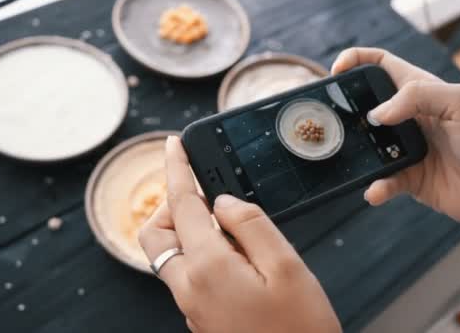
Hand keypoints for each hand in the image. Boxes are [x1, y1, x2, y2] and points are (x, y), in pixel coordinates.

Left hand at [138, 136, 340, 332]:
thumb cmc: (302, 327)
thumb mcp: (286, 265)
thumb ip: (251, 224)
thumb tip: (222, 202)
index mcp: (208, 268)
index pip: (182, 203)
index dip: (176, 168)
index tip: (173, 144)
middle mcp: (189, 288)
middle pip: (158, 233)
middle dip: (174, 206)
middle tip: (210, 199)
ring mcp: (192, 306)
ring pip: (170, 255)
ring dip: (188, 231)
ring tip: (233, 231)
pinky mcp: (201, 317)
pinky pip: (186, 275)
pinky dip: (200, 255)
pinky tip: (237, 257)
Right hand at [332, 47, 459, 256]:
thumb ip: (420, 95)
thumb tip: (378, 113)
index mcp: (422, 91)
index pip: (382, 66)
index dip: (357, 62)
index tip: (337, 72)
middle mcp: (409, 118)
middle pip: (366, 106)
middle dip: (345, 110)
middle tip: (332, 120)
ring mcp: (406, 149)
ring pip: (367, 146)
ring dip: (358, 153)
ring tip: (355, 158)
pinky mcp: (407, 179)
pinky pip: (382, 181)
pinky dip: (376, 187)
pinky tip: (378, 190)